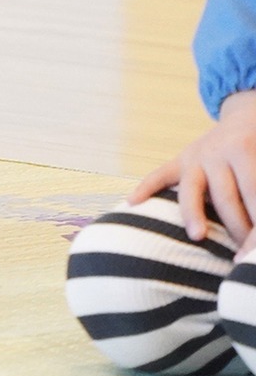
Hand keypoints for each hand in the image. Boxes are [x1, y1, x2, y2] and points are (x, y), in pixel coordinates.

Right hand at [132, 91, 255, 244]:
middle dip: (237, 231)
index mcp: (245, 150)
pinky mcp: (179, 160)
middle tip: (244, 258)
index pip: (254, 196)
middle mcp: (217, 153)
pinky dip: (145, 188)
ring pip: (192, 190)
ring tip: (198, 237)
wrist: (247, 118)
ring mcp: (194, 157)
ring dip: (194, 215)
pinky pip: (159, 175)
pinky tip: (132, 203)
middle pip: (226, 198)